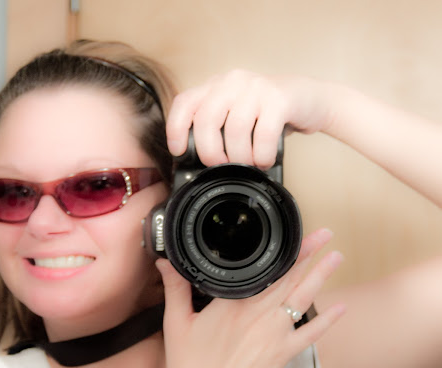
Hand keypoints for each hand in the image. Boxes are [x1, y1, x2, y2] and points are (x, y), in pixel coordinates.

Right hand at [156, 228, 344, 367]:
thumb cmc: (189, 367)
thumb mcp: (176, 322)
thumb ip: (175, 288)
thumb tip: (166, 261)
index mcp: (233, 305)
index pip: (264, 270)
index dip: (284, 251)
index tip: (296, 233)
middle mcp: (259, 316)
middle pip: (289, 278)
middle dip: (310, 254)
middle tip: (326, 234)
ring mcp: (274, 336)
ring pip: (303, 298)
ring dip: (321, 276)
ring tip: (336, 257)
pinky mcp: (283, 356)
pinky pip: (310, 335)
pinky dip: (327, 321)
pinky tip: (341, 307)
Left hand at [166, 70, 333, 169]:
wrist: (312, 101)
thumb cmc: (269, 115)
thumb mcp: (238, 116)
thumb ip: (217, 129)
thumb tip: (197, 163)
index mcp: (216, 87)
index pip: (185, 103)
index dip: (176, 129)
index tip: (179, 152)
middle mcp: (232, 82)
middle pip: (206, 121)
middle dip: (211, 153)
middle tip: (223, 166)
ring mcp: (256, 88)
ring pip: (235, 131)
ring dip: (240, 158)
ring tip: (249, 165)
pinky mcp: (279, 99)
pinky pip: (263, 135)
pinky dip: (262, 156)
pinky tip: (265, 160)